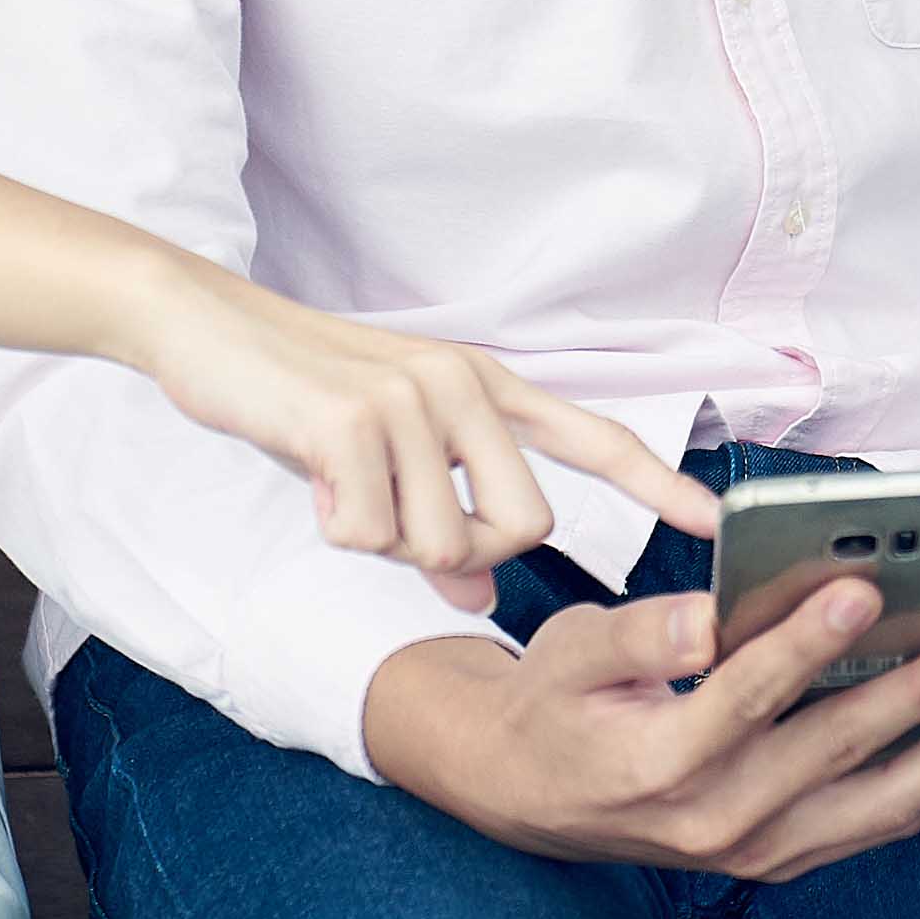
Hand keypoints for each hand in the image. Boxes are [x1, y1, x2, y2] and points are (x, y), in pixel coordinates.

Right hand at [130, 262, 715, 606]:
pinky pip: (366, 534)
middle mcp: (465, 384)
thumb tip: (480, 592)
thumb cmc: (301, 396)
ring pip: (440, 544)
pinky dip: (333, 525)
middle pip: (522, 528)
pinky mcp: (354, 421)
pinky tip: (310, 475)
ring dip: (384, 540)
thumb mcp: (387, 458)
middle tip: (394, 517)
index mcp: (487, 387)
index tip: (713, 521)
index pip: (593, 437)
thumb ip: (444, 518)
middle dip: (462, 553)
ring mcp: (413, 398)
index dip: (656, 484)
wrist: (206, 326)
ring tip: (344, 485)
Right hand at [368, 572, 919, 880]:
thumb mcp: (570, 651)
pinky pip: (874, 826)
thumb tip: (708, 619)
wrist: (528, 798)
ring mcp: (755, 852)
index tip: (865, 590)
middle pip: (839, 750)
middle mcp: (715, 822)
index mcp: (658, 764)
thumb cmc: (555, 705)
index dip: (808, 642)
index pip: (748, 696)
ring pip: (880, 804)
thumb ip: (640, 635)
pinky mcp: (781, 862)